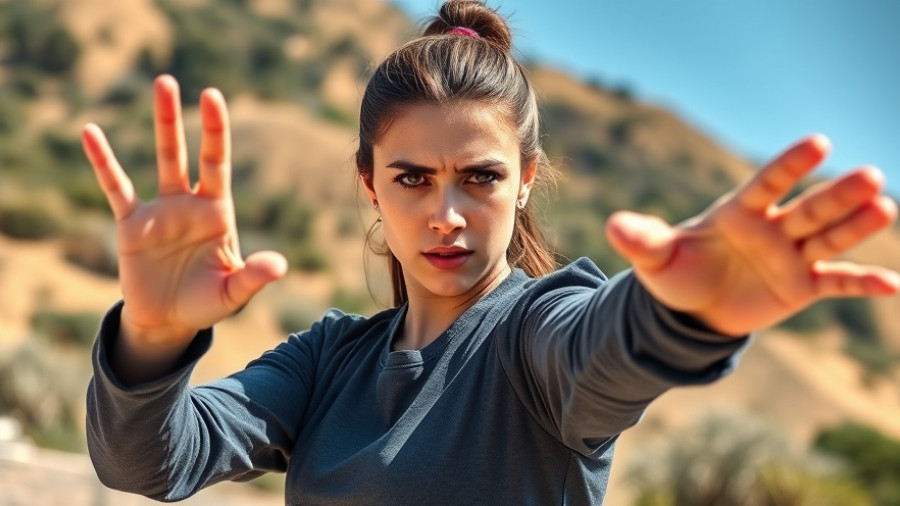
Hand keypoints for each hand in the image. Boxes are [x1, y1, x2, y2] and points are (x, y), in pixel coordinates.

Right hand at [83, 75, 286, 352]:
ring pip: (160, 159)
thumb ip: (253, 277)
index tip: (212, 96)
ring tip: (158, 86)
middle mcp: (190, 203)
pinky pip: (116, 187)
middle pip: (187, 152)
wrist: (169, 322)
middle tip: (170, 80)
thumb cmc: (206, 305)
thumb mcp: (232, 294)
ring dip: (161, 124)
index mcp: (217, 212)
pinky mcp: (132, 224)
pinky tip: (90, 133)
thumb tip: (279, 264)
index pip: (217, 163)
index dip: (215, 131)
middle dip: (182, 119)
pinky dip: (104, 162)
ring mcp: (160, 210)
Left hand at [605, 134, 898, 335]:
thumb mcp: (654, 258)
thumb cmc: (674, 273)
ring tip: (885, 206)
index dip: (791, 165)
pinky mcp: (801, 287)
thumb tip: (611, 225)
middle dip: (838, 193)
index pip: (768, 183)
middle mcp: (772, 228)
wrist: (691, 309)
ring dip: (857, 224)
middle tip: (869, 176)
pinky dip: (862, 284)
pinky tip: (893, 285)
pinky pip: (836, 283)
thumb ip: (641, 238)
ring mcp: (791, 256)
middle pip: (809, 207)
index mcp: (738, 212)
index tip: (820, 143)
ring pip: (829, 236)